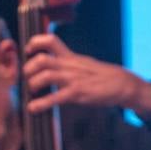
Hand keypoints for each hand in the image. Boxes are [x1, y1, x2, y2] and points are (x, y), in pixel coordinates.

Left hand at [21, 33, 150, 118]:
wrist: (123, 84)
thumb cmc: (101, 76)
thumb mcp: (82, 64)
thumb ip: (66, 64)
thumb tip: (49, 67)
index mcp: (70, 57)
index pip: (51, 40)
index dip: (35, 43)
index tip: (28, 51)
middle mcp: (70, 65)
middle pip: (42, 59)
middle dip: (28, 69)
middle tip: (27, 78)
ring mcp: (73, 79)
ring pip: (46, 75)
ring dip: (33, 84)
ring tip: (32, 92)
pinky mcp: (78, 93)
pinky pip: (55, 97)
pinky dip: (41, 104)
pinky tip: (34, 109)